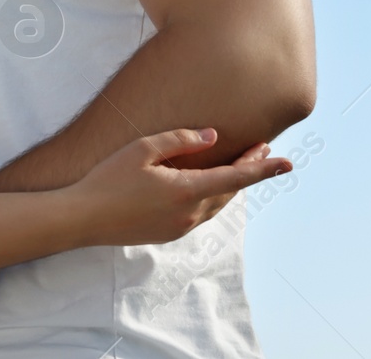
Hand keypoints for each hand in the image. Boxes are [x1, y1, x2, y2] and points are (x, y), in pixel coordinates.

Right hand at [67, 128, 289, 245]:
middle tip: (262, 148)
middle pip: (230, 190)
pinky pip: (202, 212)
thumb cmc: (107, 179)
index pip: (235, 178)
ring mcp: (180, 227)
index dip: (263, 169)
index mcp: (186, 191)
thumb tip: (213, 137)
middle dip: (248, 169)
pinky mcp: (170, 233)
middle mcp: (189, 214)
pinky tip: (208, 183)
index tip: (288, 162)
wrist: (82, 219)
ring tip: (240, 162)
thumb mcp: (141, 149)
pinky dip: (213, 195)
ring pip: (217, 203)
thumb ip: (180, 140)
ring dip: (231, 184)